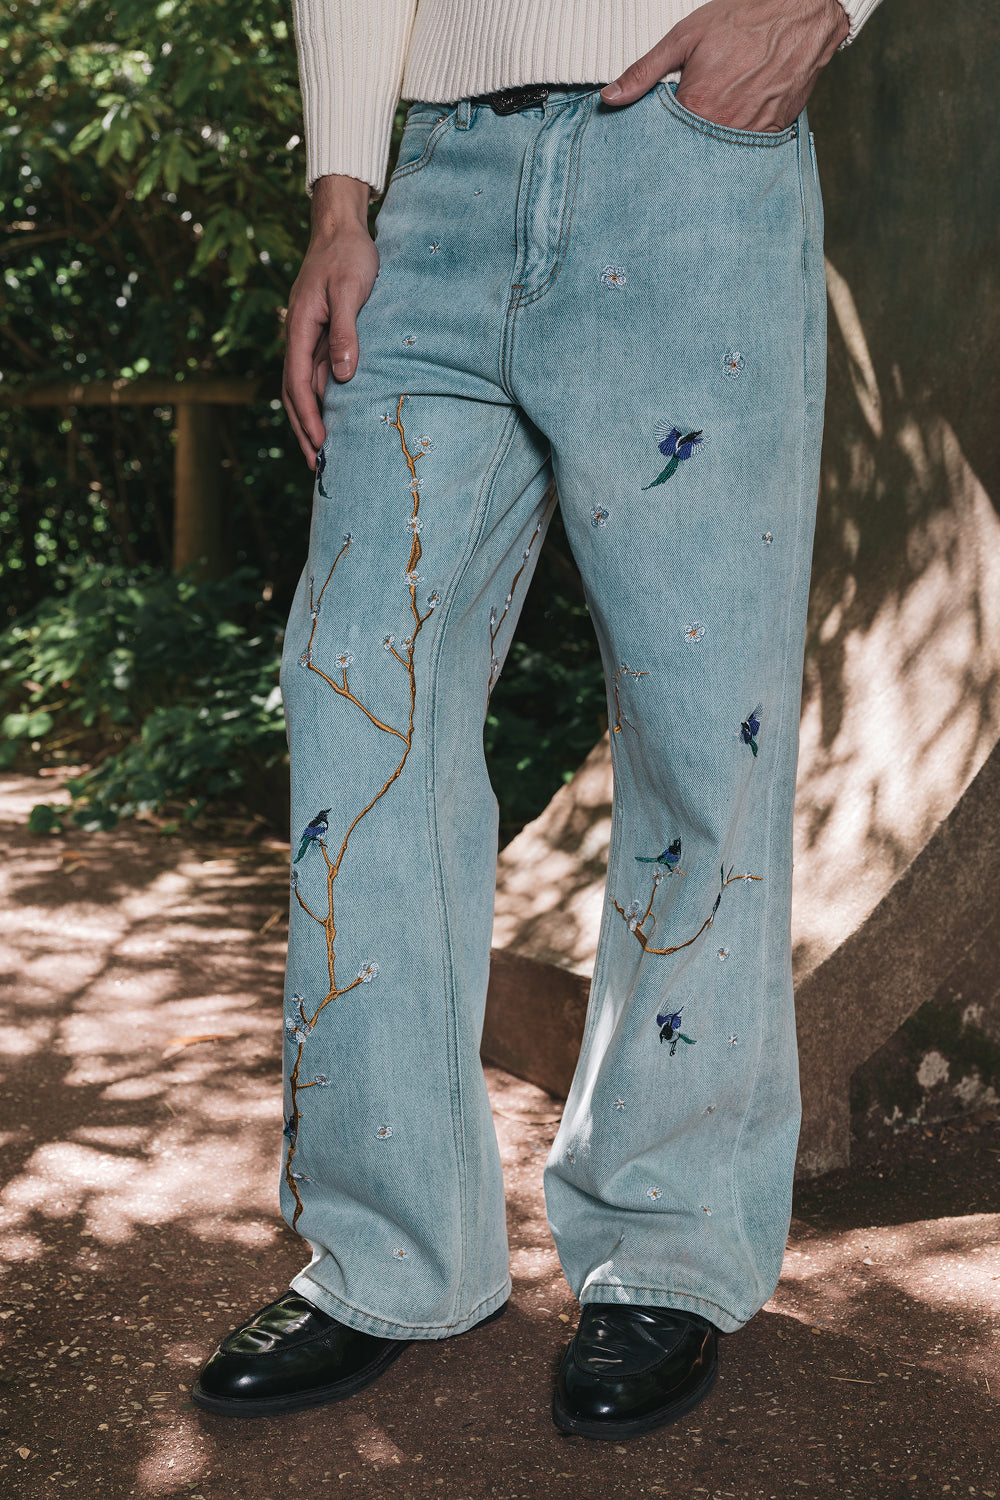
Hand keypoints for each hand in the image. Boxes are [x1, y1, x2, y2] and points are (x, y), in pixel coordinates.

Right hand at [282, 174, 378, 467]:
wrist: (341, 227)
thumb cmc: (348, 255)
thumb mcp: (349, 291)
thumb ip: (345, 333)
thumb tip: (343, 377)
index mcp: (301, 328)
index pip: (298, 382)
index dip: (308, 416)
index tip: (320, 443)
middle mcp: (300, 337)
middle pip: (295, 393)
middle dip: (304, 430)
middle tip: (317, 465)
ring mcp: (309, 337)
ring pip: (305, 387)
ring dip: (311, 420)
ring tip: (322, 452)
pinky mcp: (322, 335)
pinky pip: (317, 375)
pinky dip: (322, 400)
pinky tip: (333, 418)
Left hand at [600, 0, 848, 132]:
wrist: (802, 12)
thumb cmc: (744, 18)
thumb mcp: (684, 38)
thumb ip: (644, 72)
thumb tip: (610, 98)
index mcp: (697, 107)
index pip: (662, 142)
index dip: (655, 139)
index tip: (651, 136)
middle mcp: (723, 128)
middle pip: (690, 152)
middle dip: (681, 145)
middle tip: (685, 126)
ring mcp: (750, 133)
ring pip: (718, 153)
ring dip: (708, 144)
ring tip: (713, 117)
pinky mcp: (772, 132)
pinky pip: (746, 148)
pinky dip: (735, 140)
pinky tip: (734, 119)